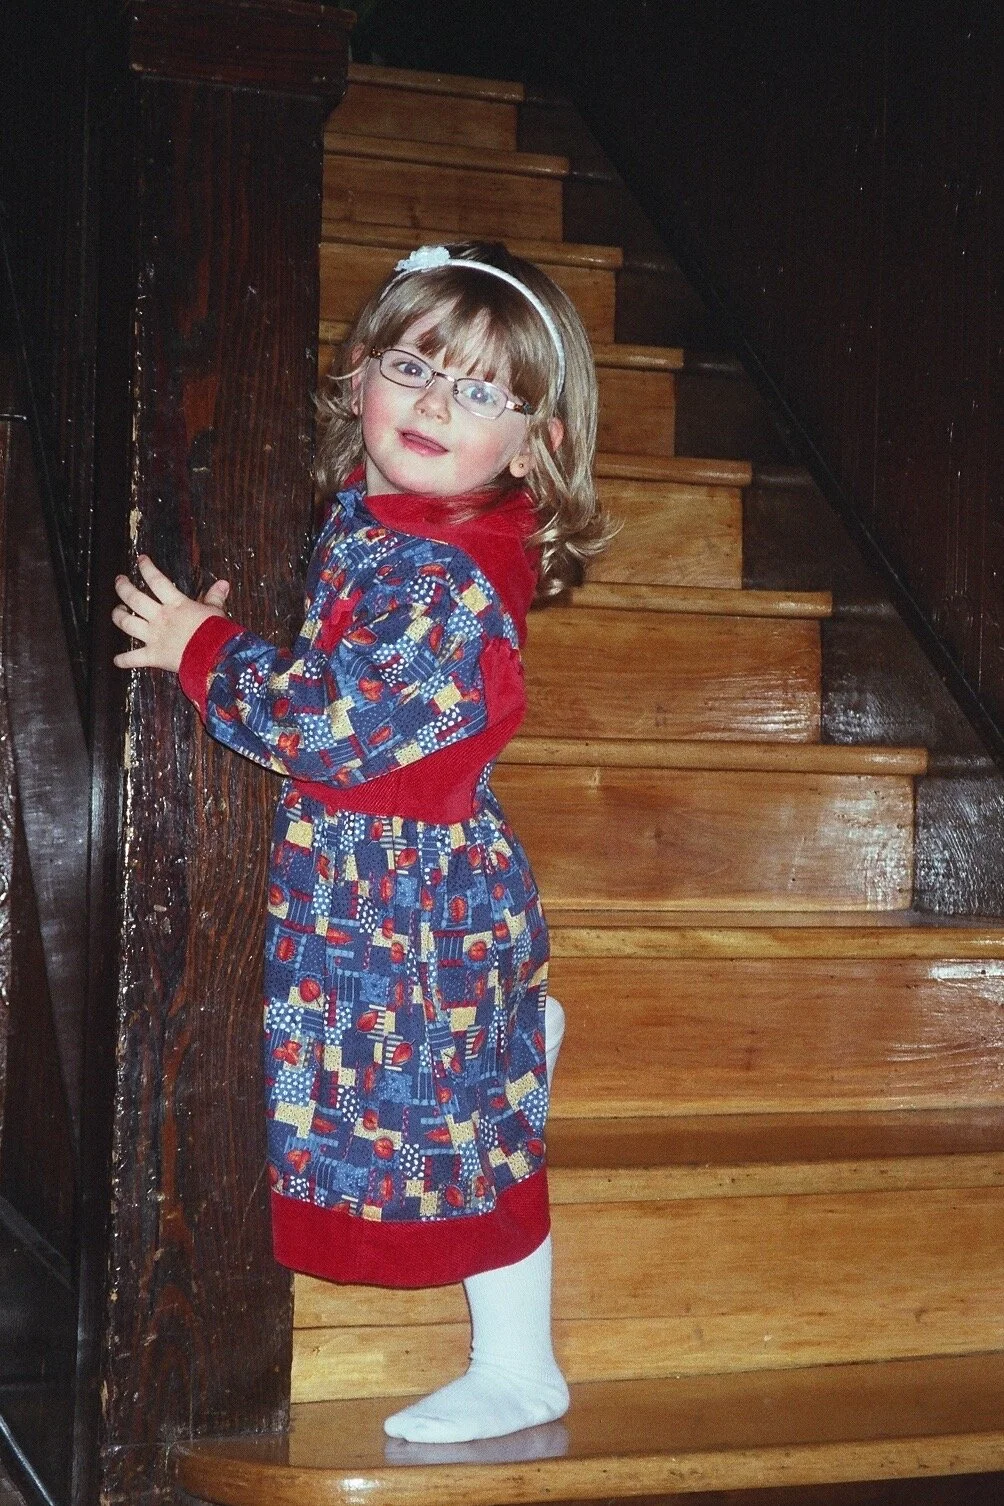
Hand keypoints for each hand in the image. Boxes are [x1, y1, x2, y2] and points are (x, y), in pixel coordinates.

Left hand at [112, 555, 229, 673]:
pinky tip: (117, 660)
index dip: (147, 568)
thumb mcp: (216, 611)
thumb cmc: (216, 633)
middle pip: (134, 598)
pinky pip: (133, 659)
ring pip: (127, 623)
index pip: (156, 580)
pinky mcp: (153, 656)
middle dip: (123, 587)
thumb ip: (215, 597)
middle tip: (120, 581)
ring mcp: (154, 636)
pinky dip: (124, 660)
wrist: (214, 656)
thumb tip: (223, 584)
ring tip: (117, 611)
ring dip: (118, 616)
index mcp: (175, 604)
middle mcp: (160, 618)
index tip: (141, 560)